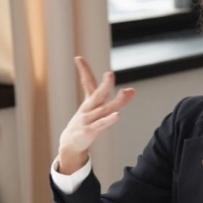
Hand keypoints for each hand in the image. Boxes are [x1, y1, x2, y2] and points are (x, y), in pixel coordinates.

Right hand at [58, 56, 134, 173]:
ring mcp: (87, 120)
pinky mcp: (89, 131)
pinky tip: (117, 115)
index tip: (78, 57)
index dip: (83, 70)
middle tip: (110, 74)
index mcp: (89, 102)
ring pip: (102, 109)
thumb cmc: (86, 124)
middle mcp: (88, 109)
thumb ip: (116, 100)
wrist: (70, 144)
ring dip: (115, 101)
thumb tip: (132, 90)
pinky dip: (108, 120)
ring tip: (125, 92)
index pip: (86, 83)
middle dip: (105, 85)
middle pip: (97, 95)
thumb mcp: (98, 110)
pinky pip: (101, 124)